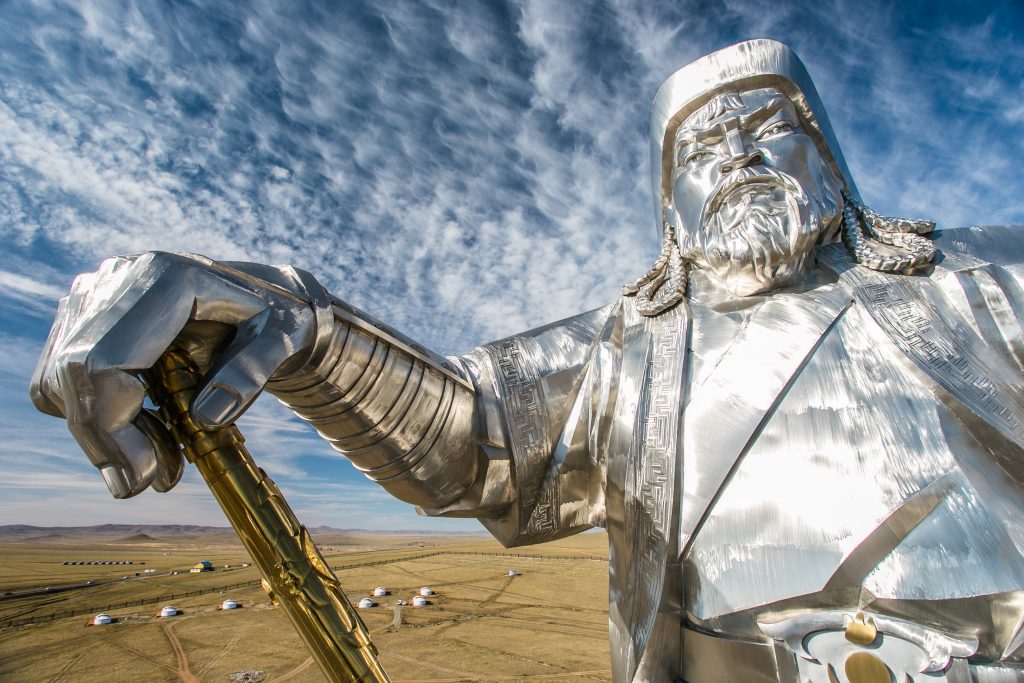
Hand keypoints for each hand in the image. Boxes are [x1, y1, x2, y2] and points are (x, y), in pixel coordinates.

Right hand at [30, 252, 321, 498]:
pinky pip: (62, 380)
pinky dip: (96, 417)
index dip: (113, 425)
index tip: (146, 476)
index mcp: (166, 278)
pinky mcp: (81, 317)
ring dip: (102, 435)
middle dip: (105, 441)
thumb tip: (206, 419)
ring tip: (162, 461)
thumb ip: (251, 373)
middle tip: (146, 485)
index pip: (106, 359)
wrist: (261, 296)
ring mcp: (92, 295)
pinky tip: (148, 430)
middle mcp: (117, 278)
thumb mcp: (284, 341)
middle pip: (75, 373)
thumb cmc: (277, 320)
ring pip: (61, 381)